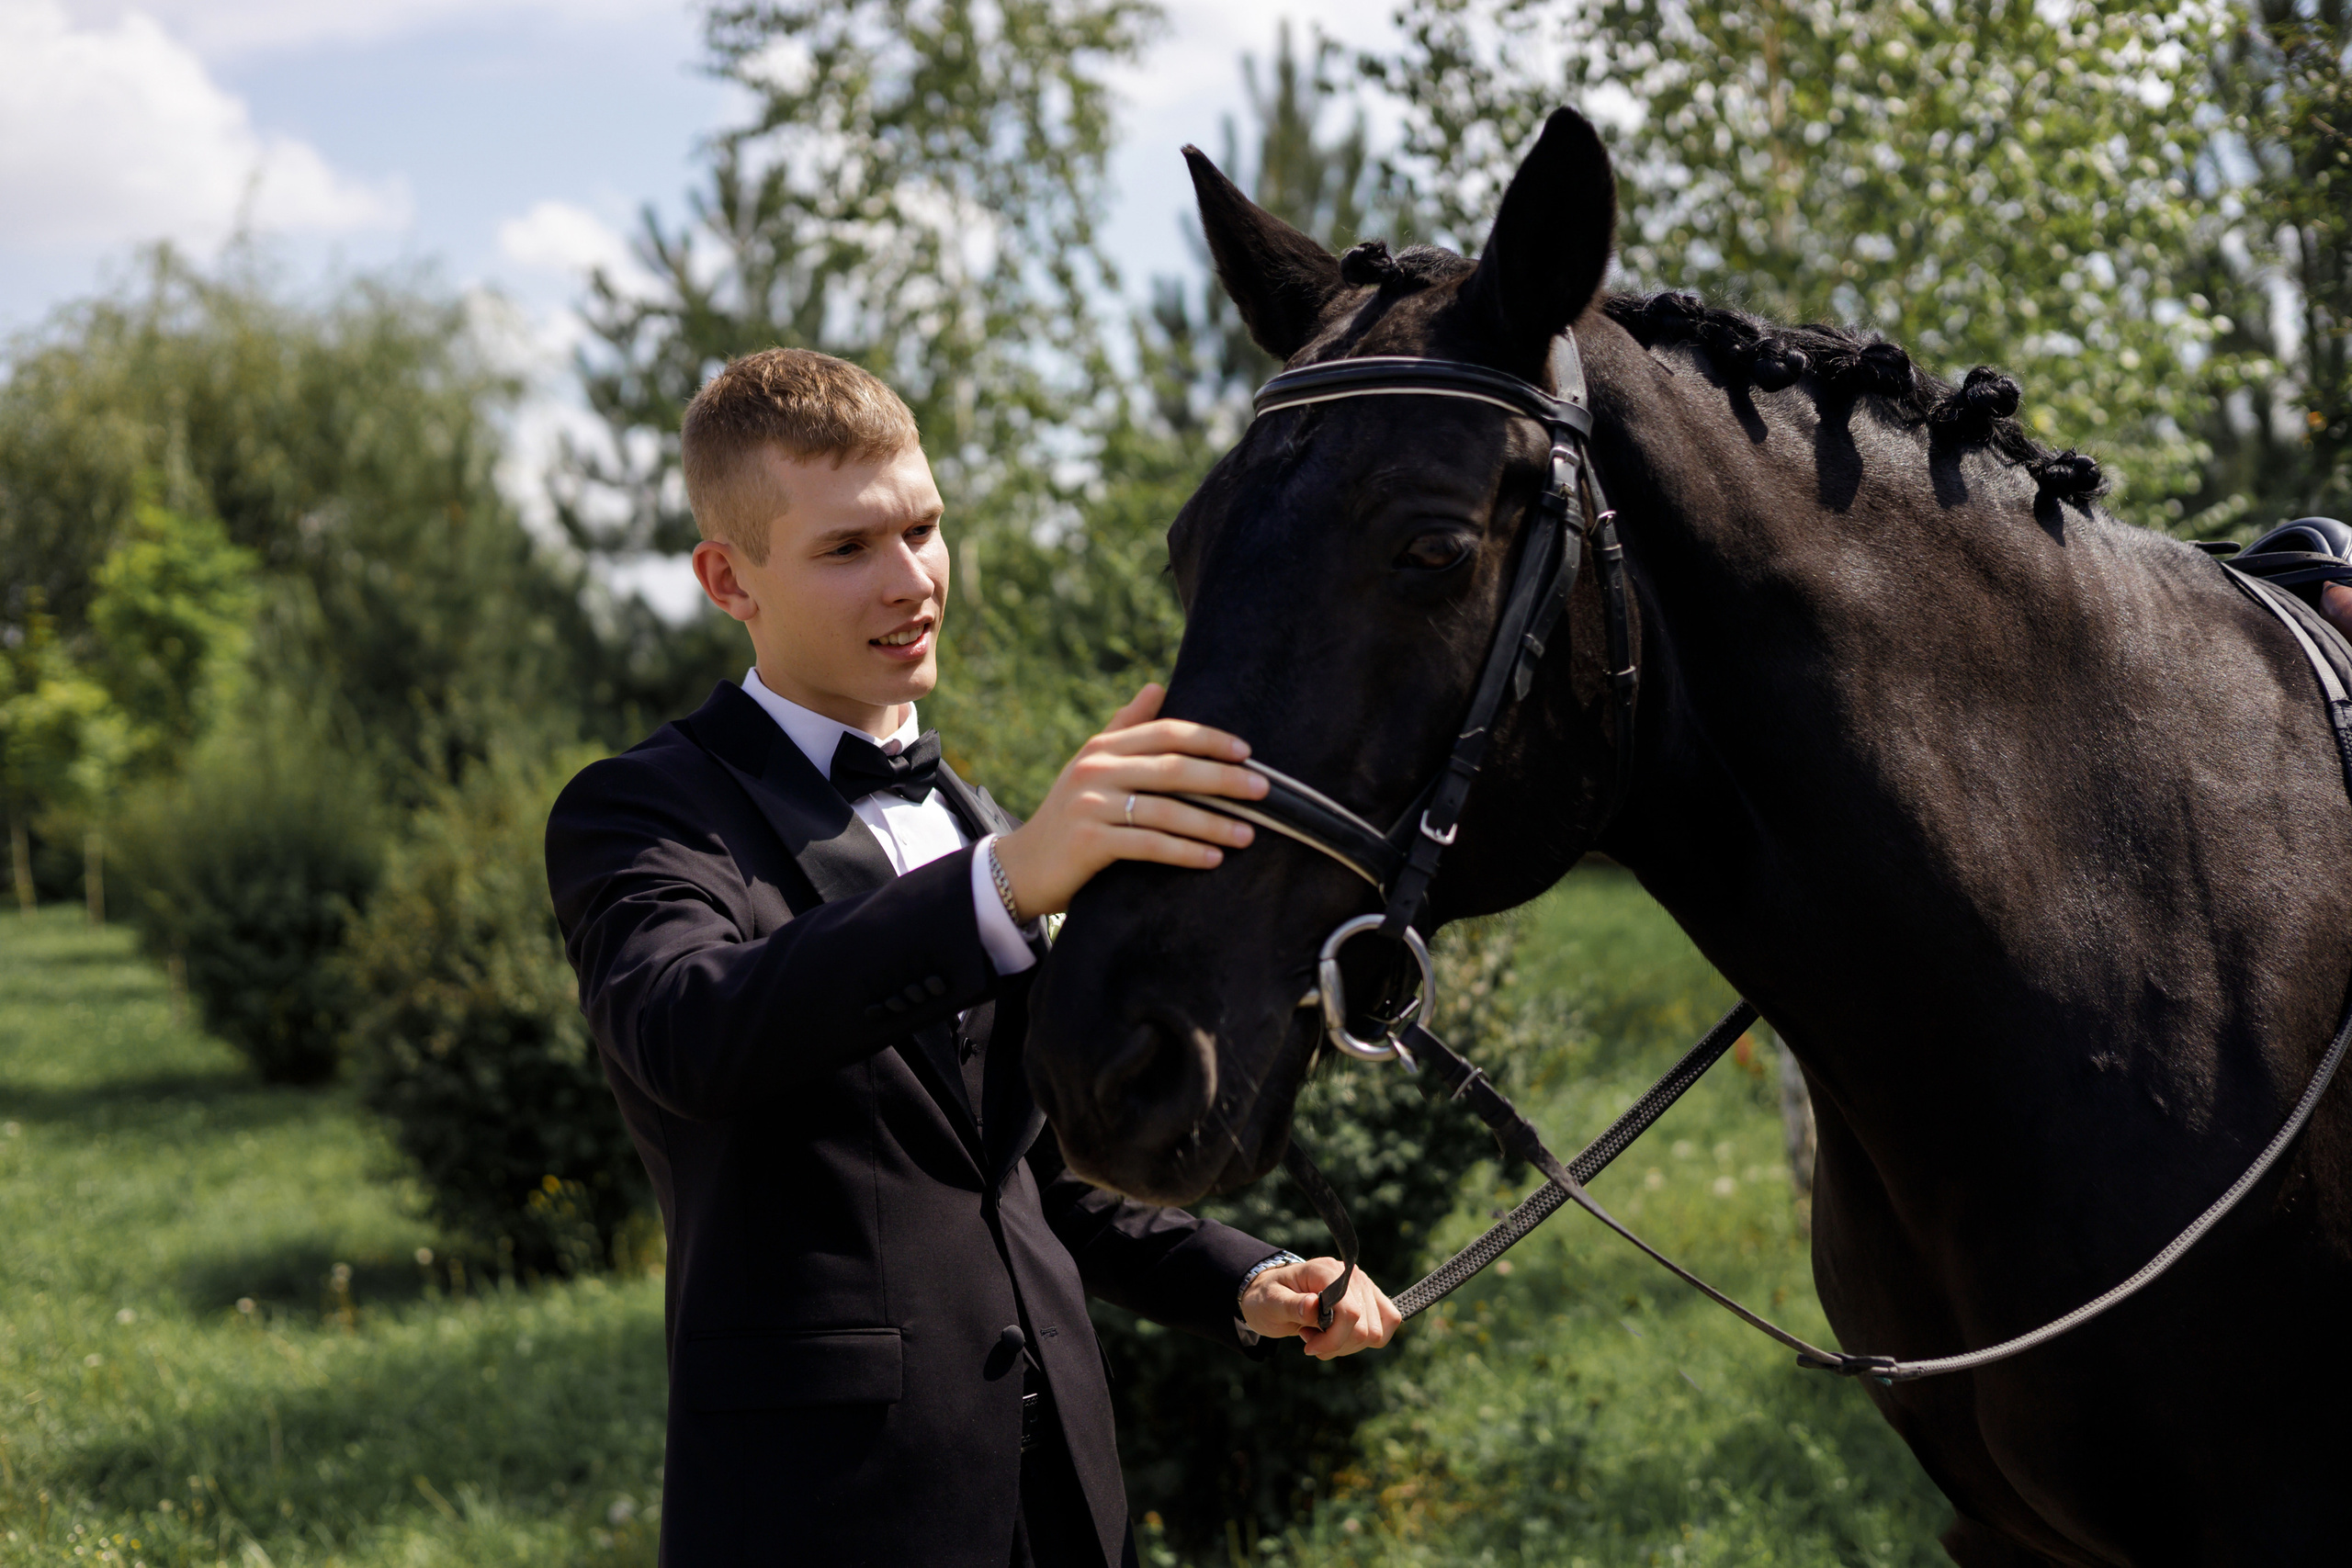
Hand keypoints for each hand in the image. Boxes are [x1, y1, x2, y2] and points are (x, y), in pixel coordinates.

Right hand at [991, 683, 1267, 918]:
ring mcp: (1091, 805)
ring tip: (1248, 834)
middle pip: (1173, 768)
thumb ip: (1125, 728)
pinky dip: (1185, 851)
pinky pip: (1149, 845)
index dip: (1209, 739)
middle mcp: (1097, 770)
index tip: (1246, 751)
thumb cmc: (1070, 815)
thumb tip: (1157, 687)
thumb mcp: (1092, 766)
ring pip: (1166, 810)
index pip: (1166, 733)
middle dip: (1223, 778)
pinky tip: (1213, 858)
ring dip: (1213, 822)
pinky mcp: (1090, 841)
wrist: (1023, 866)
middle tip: (1264, 790)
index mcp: (1103, 747)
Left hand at [1239, 1257, 1400, 1359]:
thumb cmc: (1268, 1298)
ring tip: (1320, 1335)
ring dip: (1347, 1345)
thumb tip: (1314, 1306)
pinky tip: (1337, 1336)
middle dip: (1337, 1344)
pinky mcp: (1370, 1300)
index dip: (1334, 1339)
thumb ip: (1291, 1305)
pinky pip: (1387, 1325)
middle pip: (1366, 1328)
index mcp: (1327, 1271)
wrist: (1271, 1296)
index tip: (1309, 1347)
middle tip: (1310, 1338)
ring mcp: (1364, 1287)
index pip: (1350, 1312)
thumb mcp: (1270, 1303)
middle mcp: (1352, 1276)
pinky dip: (1362, 1341)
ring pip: (1377, 1333)